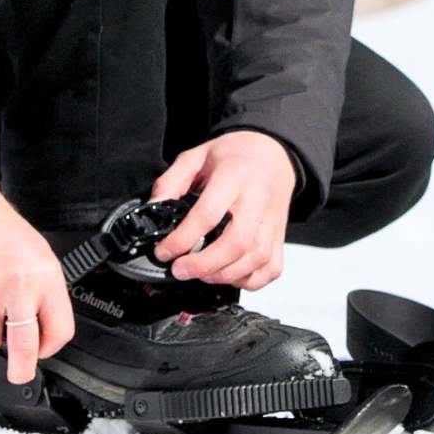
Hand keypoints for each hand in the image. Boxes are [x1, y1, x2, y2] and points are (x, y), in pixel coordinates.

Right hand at [0, 173, 74, 384]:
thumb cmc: (2, 231)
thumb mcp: (39, 256)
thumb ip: (44, 292)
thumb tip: (44, 330)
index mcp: (45, 276)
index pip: (60, 328)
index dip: (52, 346)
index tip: (44, 348)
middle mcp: (18, 287)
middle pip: (25, 348)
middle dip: (22, 370)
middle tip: (21, 374)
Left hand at [148, 130, 297, 291]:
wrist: (272, 152)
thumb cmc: (234, 155)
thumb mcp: (196, 156)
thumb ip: (171, 181)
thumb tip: (153, 209)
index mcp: (234, 175)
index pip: (208, 214)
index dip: (182, 239)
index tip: (164, 250)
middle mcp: (257, 199)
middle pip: (236, 242)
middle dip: (203, 265)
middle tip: (179, 270)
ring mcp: (272, 220)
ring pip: (255, 259)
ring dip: (224, 275)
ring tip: (201, 274)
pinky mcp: (280, 236)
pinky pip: (271, 268)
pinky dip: (249, 280)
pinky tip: (229, 274)